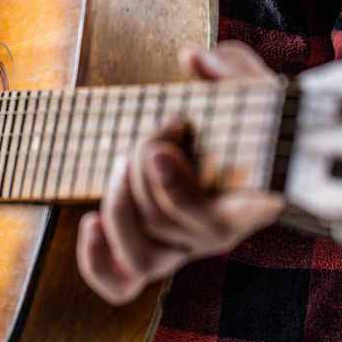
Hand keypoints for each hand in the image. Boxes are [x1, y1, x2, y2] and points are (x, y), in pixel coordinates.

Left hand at [76, 41, 284, 304]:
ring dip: (118, 205)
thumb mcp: (253, 87)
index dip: (176, 188)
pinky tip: (88, 224)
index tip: (163, 141)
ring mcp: (180, 248)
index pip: (210, 224)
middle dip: (145, 165)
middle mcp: (212, 237)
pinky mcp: (152, 249)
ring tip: (121, 161)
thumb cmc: (251, 120)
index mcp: (246, 208)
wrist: (245, 149)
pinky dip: (96, 262)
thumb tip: (193, 60)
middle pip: (163, 224)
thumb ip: (232, 70)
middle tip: (157, 128)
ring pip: (140, 256)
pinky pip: (121, 282)